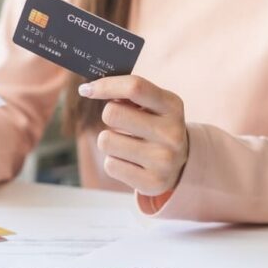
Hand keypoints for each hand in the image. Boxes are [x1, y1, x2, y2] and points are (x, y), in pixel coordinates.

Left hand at [78, 75, 188, 195]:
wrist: (181, 164)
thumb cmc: (156, 126)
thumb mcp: (154, 105)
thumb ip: (130, 94)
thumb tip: (90, 88)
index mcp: (172, 106)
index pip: (135, 87)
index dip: (106, 85)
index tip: (87, 89)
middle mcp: (171, 133)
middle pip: (112, 114)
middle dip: (108, 115)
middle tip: (121, 123)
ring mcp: (163, 160)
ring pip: (106, 141)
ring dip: (109, 141)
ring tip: (127, 144)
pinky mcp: (152, 182)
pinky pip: (110, 165)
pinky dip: (114, 161)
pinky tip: (130, 161)